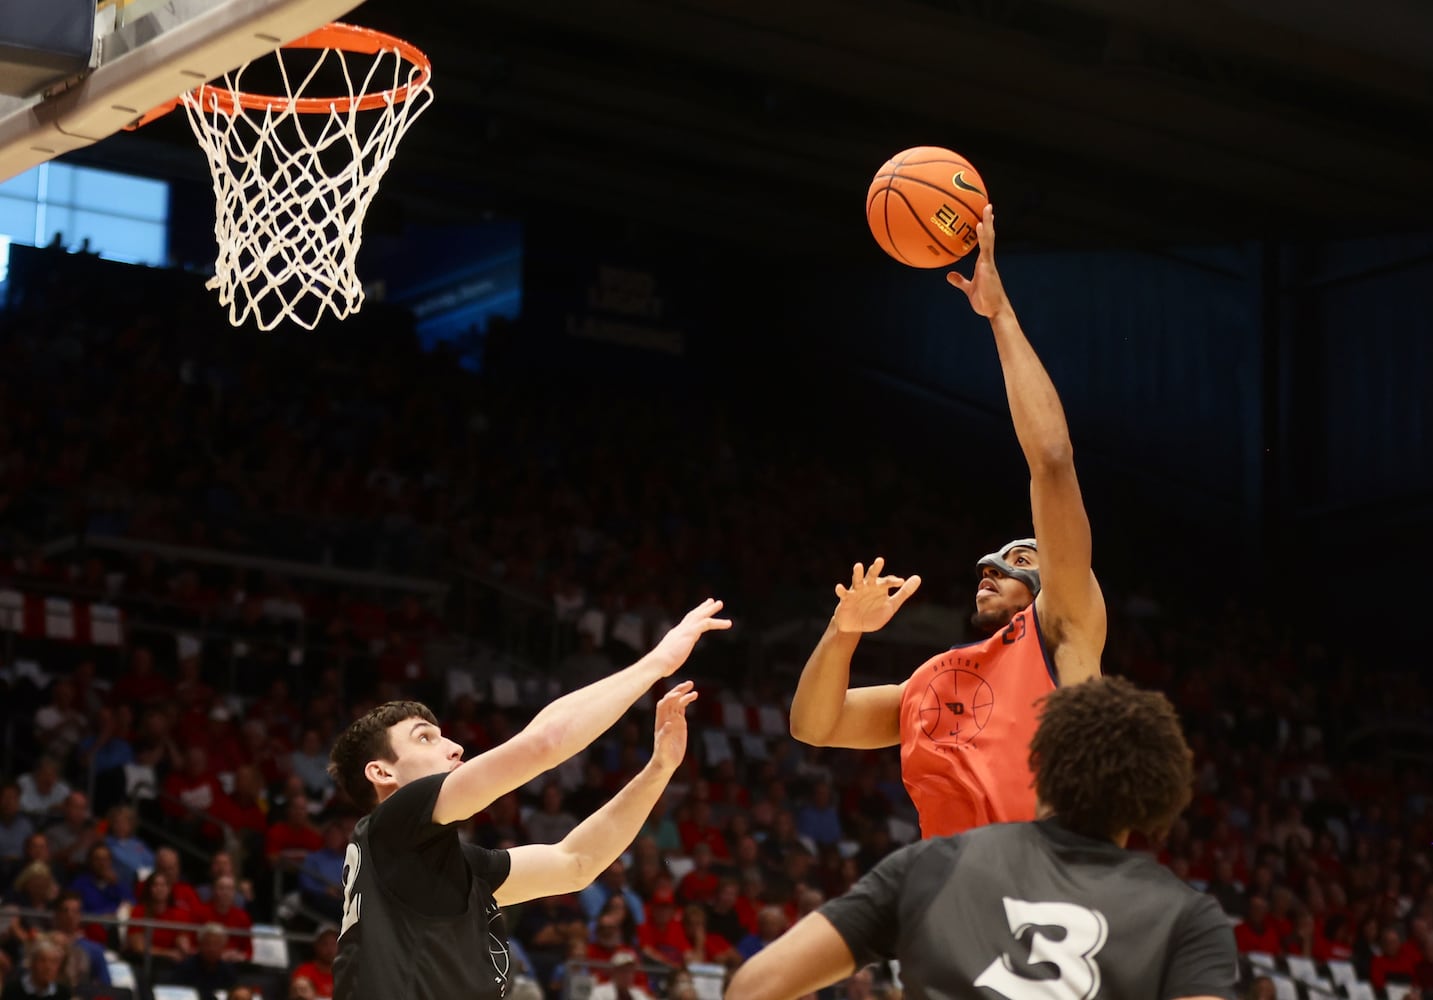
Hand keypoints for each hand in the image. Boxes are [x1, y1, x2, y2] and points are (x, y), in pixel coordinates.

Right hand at [649, 598, 731, 675]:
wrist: (658, 662)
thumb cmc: (662, 665)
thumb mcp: (669, 659)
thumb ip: (672, 657)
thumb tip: (669, 663)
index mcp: (676, 635)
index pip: (686, 622)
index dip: (694, 616)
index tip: (700, 612)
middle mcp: (680, 629)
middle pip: (693, 615)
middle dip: (702, 608)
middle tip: (711, 601)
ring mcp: (685, 630)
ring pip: (700, 616)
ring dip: (710, 609)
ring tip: (720, 603)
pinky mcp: (690, 633)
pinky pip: (706, 623)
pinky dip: (718, 622)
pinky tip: (728, 624)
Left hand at [650, 681, 697, 771]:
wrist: (666, 762)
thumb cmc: (663, 757)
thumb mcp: (663, 748)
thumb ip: (665, 736)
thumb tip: (669, 724)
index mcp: (661, 722)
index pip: (663, 705)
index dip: (670, 698)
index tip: (679, 694)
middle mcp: (666, 718)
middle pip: (671, 700)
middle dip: (678, 690)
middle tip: (689, 683)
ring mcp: (673, 719)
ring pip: (677, 702)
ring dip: (684, 694)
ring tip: (694, 689)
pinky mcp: (679, 723)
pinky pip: (682, 708)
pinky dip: (687, 700)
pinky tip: (694, 696)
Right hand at [833, 557, 920, 633]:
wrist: (855, 626)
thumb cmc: (874, 613)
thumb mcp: (891, 605)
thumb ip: (904, 592)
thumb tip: (918, 577)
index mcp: (880, 588)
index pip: (888, 581)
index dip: (894, 581)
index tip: (901, 582)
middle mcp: (868, 586)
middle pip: (872, 575)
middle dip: (876, 568)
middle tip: (880, 560)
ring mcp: (856, 591)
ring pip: (857, 580)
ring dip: (858, 573)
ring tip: (858, 566)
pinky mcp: (846, 599)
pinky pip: (843, 593)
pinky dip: (841, 590)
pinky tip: (839, 587)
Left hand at [946, 204, 1010, 318]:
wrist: (994, 311)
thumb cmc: (985, 301)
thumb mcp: (968, 289)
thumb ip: (960, 281)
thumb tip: (949, 275)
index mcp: (984, 263)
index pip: (984, 242)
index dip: (985, 230)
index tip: (983, 217)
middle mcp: (987, 260)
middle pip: (988, 236)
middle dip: (988, 221)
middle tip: (987, 205)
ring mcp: (988, 263)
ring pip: (989, 239)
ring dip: (988, 223)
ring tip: (986, 208)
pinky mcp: (988, 267)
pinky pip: (985, 249)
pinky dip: (983, 237)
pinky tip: (980, 226)